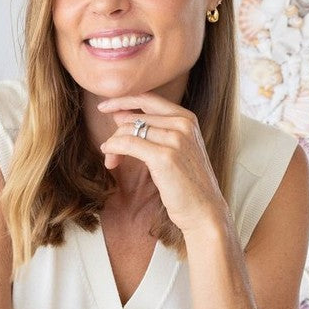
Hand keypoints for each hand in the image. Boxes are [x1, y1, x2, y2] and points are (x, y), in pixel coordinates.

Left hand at [97, 92, 228, 237]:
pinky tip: (110, 159)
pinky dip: (113, 148)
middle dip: (116, 133)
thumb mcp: (175, 149)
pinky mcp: (164, 156)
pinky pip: (127, 143)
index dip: (123, 100)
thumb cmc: (187, 183)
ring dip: (113, 144)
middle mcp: (183, 124)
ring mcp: (175, 139)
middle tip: (108, 152)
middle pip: (134, 118)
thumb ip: (153, 130)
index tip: (104, 107)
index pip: (148, 98)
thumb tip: (120, 115)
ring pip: (128, 130)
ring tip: (111, 161)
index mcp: (187, 118)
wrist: (204, 210)